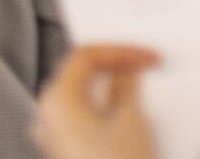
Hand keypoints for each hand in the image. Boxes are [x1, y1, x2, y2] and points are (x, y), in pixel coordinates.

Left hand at [32, 46, 162, 158]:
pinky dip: (107, 112)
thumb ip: (128, 87)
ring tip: (143, 90)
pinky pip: (85, 122)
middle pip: (80, 76)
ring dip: (112, 91)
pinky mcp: (68, 155)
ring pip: (83, 100)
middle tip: (146, 67)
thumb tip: (128, 73)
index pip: (86, 56)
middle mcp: (48, 116)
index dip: (121, 51)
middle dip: (115, 68)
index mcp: (56, 99)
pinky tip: (132, 115)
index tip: (151, 58)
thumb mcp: (131, 121)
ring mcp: (55, 138)